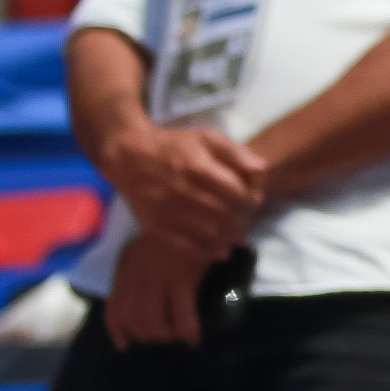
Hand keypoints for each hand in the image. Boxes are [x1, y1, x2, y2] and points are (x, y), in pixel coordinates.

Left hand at [103, 231, 208, 347]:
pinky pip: (181, 314)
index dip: (117, 331)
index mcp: (126, 266)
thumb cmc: (177, 230)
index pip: (113, 307)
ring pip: (152, 320)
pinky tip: (194, 336)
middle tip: (164, 337)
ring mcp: (158, 275)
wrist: (198, 209)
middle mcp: (136, 273)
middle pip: (132, 318)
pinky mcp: (182, 277)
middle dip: (147, 335)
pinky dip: (187, 329)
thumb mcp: (148, 248)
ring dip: (165, 334)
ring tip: (178, 335)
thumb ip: (140, 271)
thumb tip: (143, 303)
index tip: (125, 345)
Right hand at [105, 118, 265, 252]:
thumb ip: (236, 153)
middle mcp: (182, 192)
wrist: (128, 156)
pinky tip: (220, 250)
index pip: (237, 194)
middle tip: (246, 218)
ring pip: (210, 234)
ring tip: (236, 232)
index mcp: (197, 168)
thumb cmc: (174, 146)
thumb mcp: (206, 138)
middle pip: (226, 215)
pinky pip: (186, 248)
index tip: (253, 200)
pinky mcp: (155, 226)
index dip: (251, 200)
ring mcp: (167, 212)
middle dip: (243, 219)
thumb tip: (261, 169)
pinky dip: (208, 252)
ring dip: (230, 237)